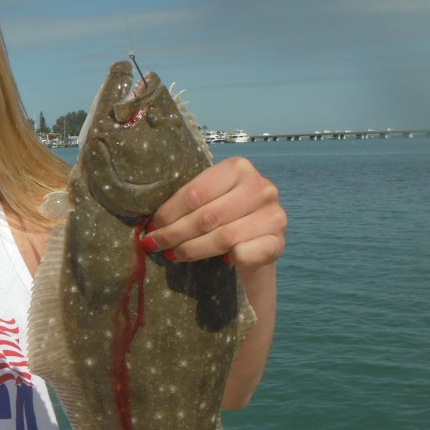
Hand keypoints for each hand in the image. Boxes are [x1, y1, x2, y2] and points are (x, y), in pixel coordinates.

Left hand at [145, 156, 285, 266]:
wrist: (256, 239)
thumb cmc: (223, 215)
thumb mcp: (208, 199)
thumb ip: (188, 202)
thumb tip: (151, 224)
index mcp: (238, 168)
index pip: (196, 193)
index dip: (169, 213)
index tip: (151, 226)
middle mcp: (260, 187)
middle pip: (206, 216)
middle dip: (174, 234)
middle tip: (154, 244)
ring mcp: (274, 215)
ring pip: (223, 237)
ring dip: (192, 249)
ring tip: (172, 255)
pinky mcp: (279, 242)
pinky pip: (248, 252)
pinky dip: (230, 258)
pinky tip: (219, 261)